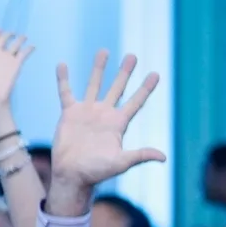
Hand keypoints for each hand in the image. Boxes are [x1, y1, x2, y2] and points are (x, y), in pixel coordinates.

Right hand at [48, 50, 162, 194]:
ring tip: (103, 51)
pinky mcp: (69, 114)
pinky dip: (64, 79)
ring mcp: (86, 112)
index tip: (155, 74)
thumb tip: (163, 156)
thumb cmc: (96, 172)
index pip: (135, 102)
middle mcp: (104, 114)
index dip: (146, 88)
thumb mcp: (120, 163)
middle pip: (117, 88)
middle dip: (125, 72)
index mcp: (118, 123)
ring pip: (94, 85)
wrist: (71, 175)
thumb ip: (140, 155)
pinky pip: (66, 92)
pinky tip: (62, 65)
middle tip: (132, 56)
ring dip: (98, 68)